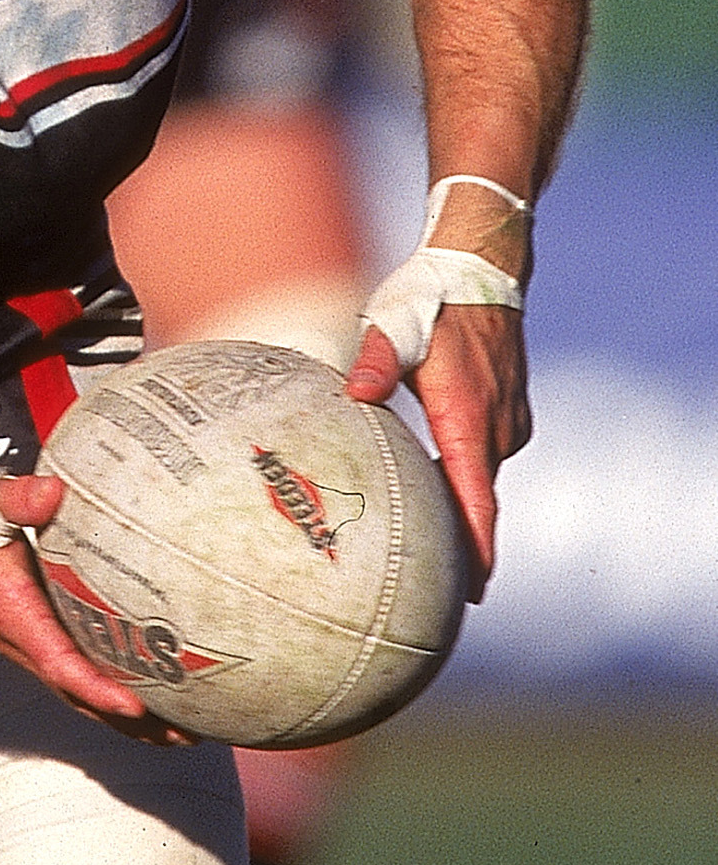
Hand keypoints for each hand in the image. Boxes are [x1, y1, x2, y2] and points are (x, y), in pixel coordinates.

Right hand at [0, 469, 190, 739]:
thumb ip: (17, 498)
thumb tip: (54, 492)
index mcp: (10, 613)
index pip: (58, 663)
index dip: (98, 688)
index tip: (138, 705)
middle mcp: (18, 638)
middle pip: (78, 695)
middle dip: (130, 721)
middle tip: (185, 734)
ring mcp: (26, 641)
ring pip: (79, 692)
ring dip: (127, 719)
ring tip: (182, 731)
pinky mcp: (34, 633)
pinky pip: (75, 675)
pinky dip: (111, 694)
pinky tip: (148, 694)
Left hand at [346, 307, 530, 597]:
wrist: (480, 268)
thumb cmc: (430, 299)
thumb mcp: (395, 326)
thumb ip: (376, 362)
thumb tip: (355, 393)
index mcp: (469, 417)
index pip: (477, 497)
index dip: (476, 547)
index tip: (471, 589)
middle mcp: (497, 426)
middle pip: (479, 500)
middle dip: (464, 546)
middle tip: (439, 596)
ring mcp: (509, 420)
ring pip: (481, 479)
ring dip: (462, 511)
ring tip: (434, 558)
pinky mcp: (509, 413)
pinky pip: (484, 458)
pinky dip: (467, 480)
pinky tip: (438, 494)